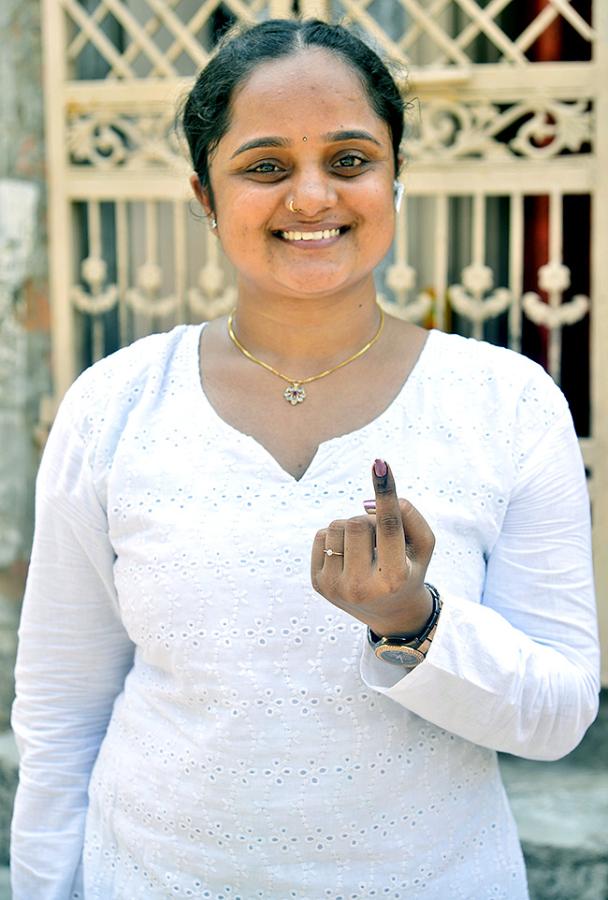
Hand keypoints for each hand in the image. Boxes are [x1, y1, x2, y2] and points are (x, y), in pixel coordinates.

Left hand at [311, 460, 434, 637]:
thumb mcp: (423, 545)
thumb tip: (367, 502)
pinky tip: (349, 556)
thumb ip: (410, 516)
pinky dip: (337, 537)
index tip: (380, 465)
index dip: (386, 493)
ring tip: (365, 548)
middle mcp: (362, 587)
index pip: (389, 527)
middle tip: (379, 537)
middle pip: (357, 522)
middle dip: (369, 520)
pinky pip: (321, 536)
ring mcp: (336, 588)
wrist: (389, 612)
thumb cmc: (410, 569)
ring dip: (352, 528)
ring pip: (336, 526)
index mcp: (394, 578)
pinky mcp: (318, 584)